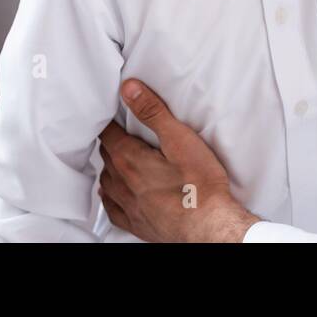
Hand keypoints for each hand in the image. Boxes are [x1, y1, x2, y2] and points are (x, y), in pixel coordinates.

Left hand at [98, 79, 260, 241]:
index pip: (108, 134)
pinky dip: (110, 196)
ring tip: (118, 157)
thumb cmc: (200, 185)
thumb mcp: (179, 139)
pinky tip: (115, 193)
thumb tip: (128, 89)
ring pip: (107, 181)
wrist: (209, 227)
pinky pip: (111, 208)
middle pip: (106, 156)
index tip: (112, 113)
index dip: (109, 121)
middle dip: (111, 141)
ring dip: (110, 167)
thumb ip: (153, 112)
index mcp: (130, 160)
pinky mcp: (136, 224)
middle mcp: (122, 184)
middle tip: (118, 131)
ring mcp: (128, 206)